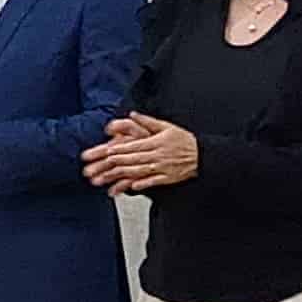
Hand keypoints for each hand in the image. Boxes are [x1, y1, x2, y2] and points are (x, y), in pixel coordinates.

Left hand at [83, 114, 199, 194]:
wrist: (202, 155)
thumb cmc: (183, 140)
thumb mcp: (166, 127)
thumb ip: (147, 121)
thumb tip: (132, 115)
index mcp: (155, 141)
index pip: (132, 146)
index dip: (118, 149)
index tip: (105, 152)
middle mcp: (157, 155)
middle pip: (131, 159)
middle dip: (113, 164)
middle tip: (99, 167)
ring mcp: (162, 167)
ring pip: (138, 171)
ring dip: (121, 176)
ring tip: (107, 179)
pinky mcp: (168, 178)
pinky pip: (153, 182)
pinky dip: (142, 183)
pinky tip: (131, 186)